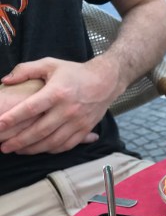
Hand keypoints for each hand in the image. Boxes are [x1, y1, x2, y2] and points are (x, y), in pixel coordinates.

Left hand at [0, 57, 121, 153]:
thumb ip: (25, 70)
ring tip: (18, 150)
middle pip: (39, 130)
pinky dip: (52, 150)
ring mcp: (77, 121)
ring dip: (33, 149)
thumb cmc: (75, 72)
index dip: (13, 118)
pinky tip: (40, 149)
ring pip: (53, 141)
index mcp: (57, 93)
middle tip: (3, 146)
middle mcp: (67, 110)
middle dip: (19, 140)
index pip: (30, 108)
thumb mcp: (50, 64)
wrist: (105, 81)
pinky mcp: (85, 129)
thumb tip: (5, 80)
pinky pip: (67, 145)